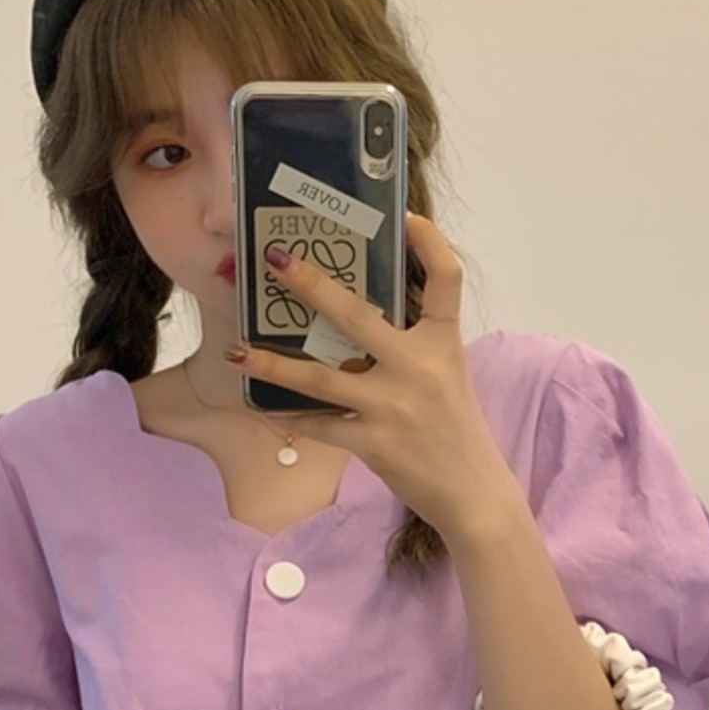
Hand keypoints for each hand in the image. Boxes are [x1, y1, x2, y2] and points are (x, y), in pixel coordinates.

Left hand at [231, 214, 520, 541]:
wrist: (472, 492)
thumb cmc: (454, 428)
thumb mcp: (446, 374)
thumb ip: (411, 344)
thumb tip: (354, 318)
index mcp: (443, 342)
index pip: (447, 279)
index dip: (429, 242)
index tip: (405, 216)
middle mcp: (419, 367)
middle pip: (358, 317)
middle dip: (312, 286)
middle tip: (275, 260)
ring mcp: (393, 406)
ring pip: (320, 378)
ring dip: (273, 364)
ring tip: (236, 352)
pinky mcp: (374, 443)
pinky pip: (320, 426)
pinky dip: (288, 418)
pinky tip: (259, 408)